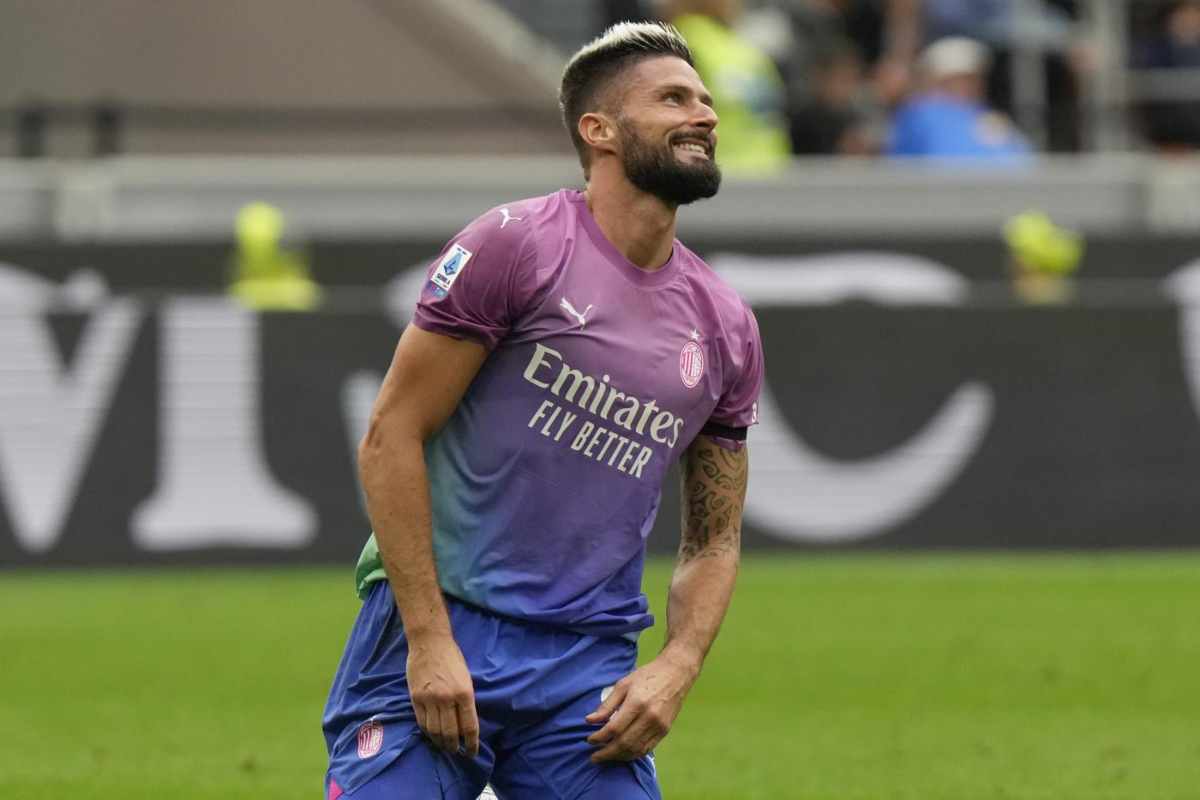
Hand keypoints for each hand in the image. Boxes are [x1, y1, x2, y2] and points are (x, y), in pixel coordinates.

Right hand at [406, 632, 479, 756]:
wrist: (429, 642)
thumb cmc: (452, 658)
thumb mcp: (466, 678)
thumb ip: (465, 700)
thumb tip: (464, 724)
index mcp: (465, 693)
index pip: (470, 727)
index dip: (471, 744)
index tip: (472, 752)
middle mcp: (448, 698)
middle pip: (451, 733)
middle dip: (455, 747)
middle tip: (456, 751)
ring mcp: (430, 699)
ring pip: (435, 731)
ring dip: (440, 742)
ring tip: (444, 746)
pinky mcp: (416, 697)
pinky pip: (422, 722)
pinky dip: (427, 732)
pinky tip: (432, 735)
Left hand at [585, 655, 697, 762]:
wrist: (675, 674)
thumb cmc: (646, 676)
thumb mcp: (623, 684)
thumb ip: (607, 705)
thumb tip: (589, 720)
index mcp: (637, 703)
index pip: (614, 728)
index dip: (599, 737)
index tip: (590, 740)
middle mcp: (649, 717)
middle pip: (624, 743)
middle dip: (606, 753)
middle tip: (594, 757)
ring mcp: (659, 726)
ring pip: (635, 749)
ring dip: (618, 756)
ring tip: (606, 757)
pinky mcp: (665, 730)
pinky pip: (647, 749)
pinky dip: (633, 754)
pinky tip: (622, 754)